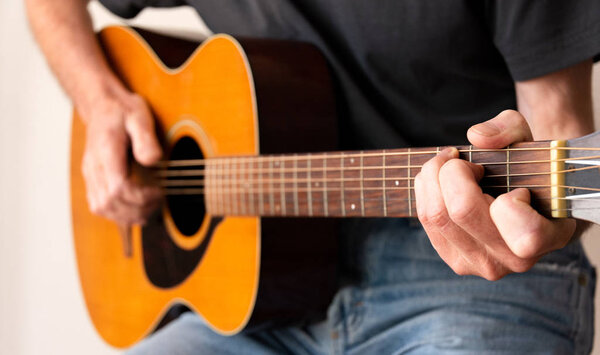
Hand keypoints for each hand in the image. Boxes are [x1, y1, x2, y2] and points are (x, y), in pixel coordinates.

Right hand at [81, 92, 162, 224]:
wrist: (103, 106)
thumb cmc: (123, 111)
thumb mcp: (139, 116)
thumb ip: (146, 137)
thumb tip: (153, 160)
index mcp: (106, 151)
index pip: (118, 188)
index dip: (141, 197)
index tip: (160, 192)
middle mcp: (93, 167)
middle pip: (109, 203)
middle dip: (137, 209)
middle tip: (159, 202)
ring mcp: (90, 175)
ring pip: (102, 208)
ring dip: (128, 215)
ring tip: (151, 208)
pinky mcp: (92, 180)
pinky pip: (100, 206)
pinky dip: (119, 213)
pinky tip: (137, 208)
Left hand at [414, 110, 575, 279]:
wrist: (520, 199)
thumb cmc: (527, 168)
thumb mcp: (526, 139)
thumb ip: (509, 130)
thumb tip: (477, 137)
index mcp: (549, 237)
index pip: (525, 235)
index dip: (510, 203)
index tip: (513, 185)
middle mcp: (515, 260)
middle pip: (462, 212)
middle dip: (453, 171)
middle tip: (462, 160)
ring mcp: (482, 265)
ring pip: (436, 216)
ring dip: (432, 177)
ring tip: (449, 165)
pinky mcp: (455, 261)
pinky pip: (425, 220)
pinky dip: (426, 190)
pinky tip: (441, 181)